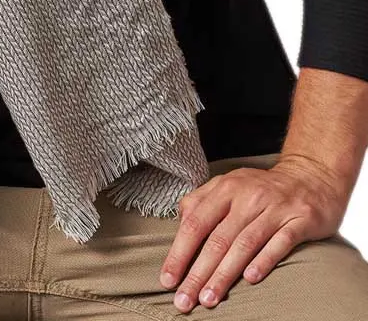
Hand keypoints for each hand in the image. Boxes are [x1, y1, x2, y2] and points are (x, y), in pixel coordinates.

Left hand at [158, 154, 349, 312]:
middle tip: (185, 299)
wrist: (310, 177)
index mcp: (224, 188)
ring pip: (244, 244)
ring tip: (209, 298)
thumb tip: (179, 226)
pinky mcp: (299, 220)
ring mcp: (274, 209)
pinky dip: (263, 261)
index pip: (195, 222)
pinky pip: (279, 243)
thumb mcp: (228, 186)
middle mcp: (246, 197)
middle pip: (217, 238)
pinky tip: (250, 280)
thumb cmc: (261, 189)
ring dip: (224, 274)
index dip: (179, 252)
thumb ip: (202, 202)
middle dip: (198, 272)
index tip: (167, 279)